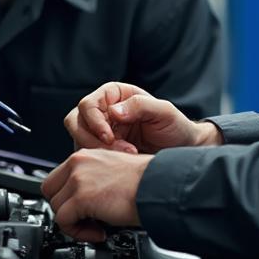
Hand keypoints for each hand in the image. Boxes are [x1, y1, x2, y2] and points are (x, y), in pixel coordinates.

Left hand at [41, 148, 153, 241]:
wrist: (158, 185)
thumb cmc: (146, 182)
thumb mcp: (112, 171)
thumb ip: (92, 179)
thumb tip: (81, 200)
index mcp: (85, 155)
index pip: (58, 178)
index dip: (67, 197)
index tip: (81, 209)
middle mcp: (78, 163)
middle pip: (50, 191)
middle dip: (64, 209)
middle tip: (83, 219)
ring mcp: (78, 179)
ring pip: (56, 208)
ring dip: (73, 223)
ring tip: (95, 227)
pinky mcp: (81, 197)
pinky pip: (64, 222)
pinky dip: (78, 232)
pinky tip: (98, 232)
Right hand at [64, 82, 220, 154]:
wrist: (182, 150)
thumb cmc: (175, 126)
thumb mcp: (164, 111)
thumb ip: (140, 106)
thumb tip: (114, 111)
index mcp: (114, 94)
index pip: (88, 105)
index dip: (94, 122)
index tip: (109, 137)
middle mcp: (103, 111)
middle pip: (76, 122)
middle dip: (91, 140)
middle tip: (114, 151)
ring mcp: (100, 131)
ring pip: (79, 140)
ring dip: (97, 152)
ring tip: (125, 156)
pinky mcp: (102, 150)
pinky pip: (89, 156)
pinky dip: (101, 162)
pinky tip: (121, 164)